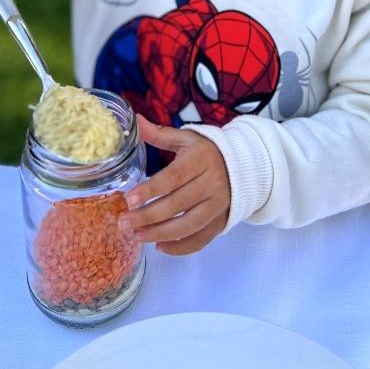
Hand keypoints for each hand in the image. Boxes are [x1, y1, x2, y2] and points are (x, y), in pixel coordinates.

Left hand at [122, 115, 230, 255]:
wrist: (245, 165)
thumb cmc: (208, 150)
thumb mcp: (187, 138)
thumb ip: (160, 134)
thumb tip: (135, 120)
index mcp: (202, 159)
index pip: (174, 177)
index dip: (151, 190)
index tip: (129, 199)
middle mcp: (212, 184)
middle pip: (178, 204)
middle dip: (148, 216)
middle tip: (124, 223)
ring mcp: (218, 206)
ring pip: (188, 226)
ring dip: (160, 234)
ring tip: (137, 236)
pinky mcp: (221, 222)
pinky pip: (200, 240)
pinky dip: (180, 248)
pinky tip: (159, 247)